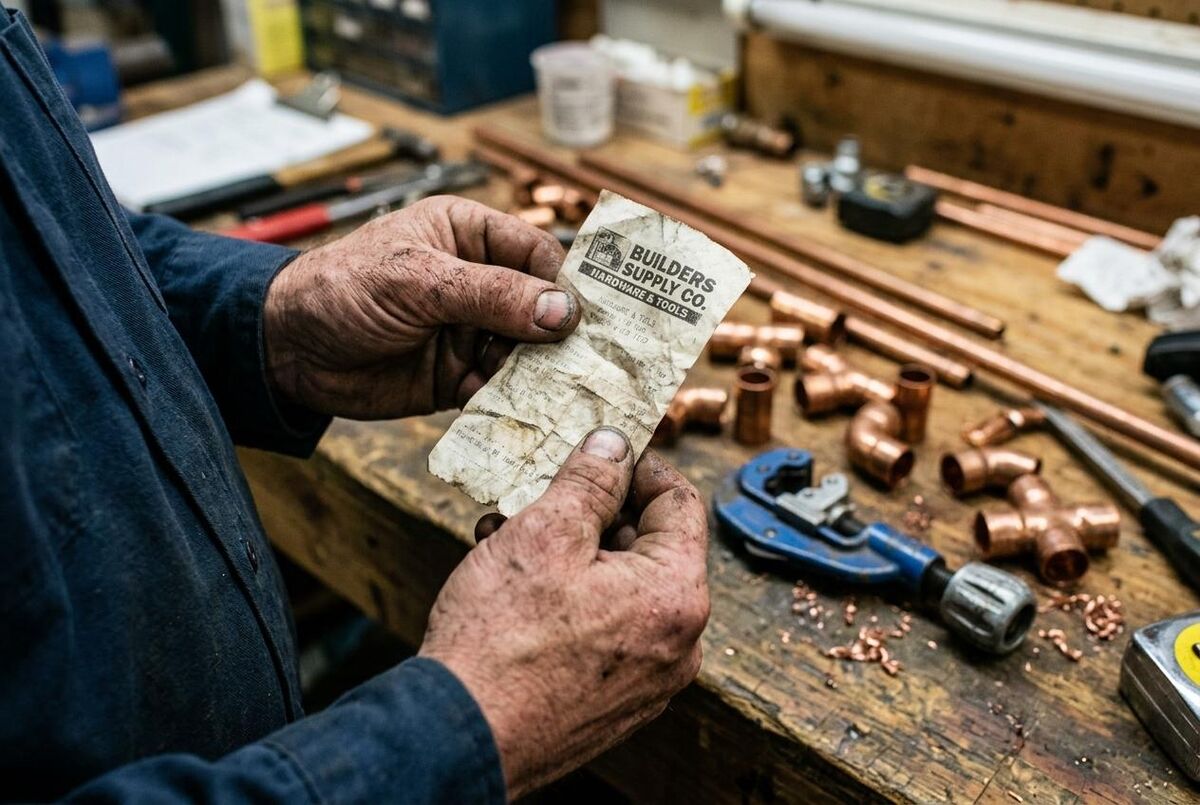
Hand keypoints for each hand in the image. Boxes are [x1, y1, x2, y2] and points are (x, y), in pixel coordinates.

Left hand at [262, 196, 579, 418]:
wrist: (286, 350)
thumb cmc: (342, 288)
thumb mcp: (419, 280)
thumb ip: (491, 294)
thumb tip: (562, 311)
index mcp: (471, 236)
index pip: (539, 254)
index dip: (567, 284)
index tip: (594, 316)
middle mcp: (479, 284)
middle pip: (542, 309)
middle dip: (564, 337)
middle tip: (595, 364)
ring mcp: (470, 333)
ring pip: (527, 354)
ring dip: (542, 375)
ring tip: (565, 396)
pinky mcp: (458, 378)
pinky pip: (500, 391)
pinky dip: (513, 404)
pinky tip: (529, 417)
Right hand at [419, 429, 709, 798]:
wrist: (458, 737)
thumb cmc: (500, 641)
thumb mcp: (545, 533)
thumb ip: (590, 480)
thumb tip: (613, 445)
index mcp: (676, 596)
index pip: (680, 502)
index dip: (638, 467)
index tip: (600, 452)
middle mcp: (677, 643)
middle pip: (649, 547)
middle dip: (592, 513)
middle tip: (540, 496)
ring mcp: (647, 679)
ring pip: (619, 587)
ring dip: (570, 553)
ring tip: (509, 537)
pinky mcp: (613, 701)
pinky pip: (604, 629)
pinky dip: (568, 598)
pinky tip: (514, 585)